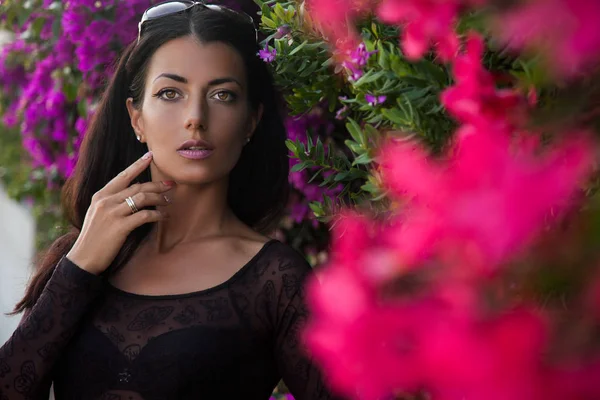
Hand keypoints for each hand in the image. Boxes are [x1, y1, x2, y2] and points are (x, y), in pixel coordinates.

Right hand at [66, 151, 172, 274]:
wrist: (83, 257)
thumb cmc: (94, 237)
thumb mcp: (98, 213)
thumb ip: (113, 201)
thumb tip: (134, 191)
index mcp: (100, 195)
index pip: (123, 176)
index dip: (138, 165)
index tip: (150, 156)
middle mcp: (106, 201)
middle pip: (138, 187)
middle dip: (157, 185)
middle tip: (171, 185)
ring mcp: (112, 213)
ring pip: (143, 198)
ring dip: (159, 199)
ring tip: (169, 202)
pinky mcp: (120, 227)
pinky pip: (145, 215)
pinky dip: (157, 215)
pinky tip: (165, 216)